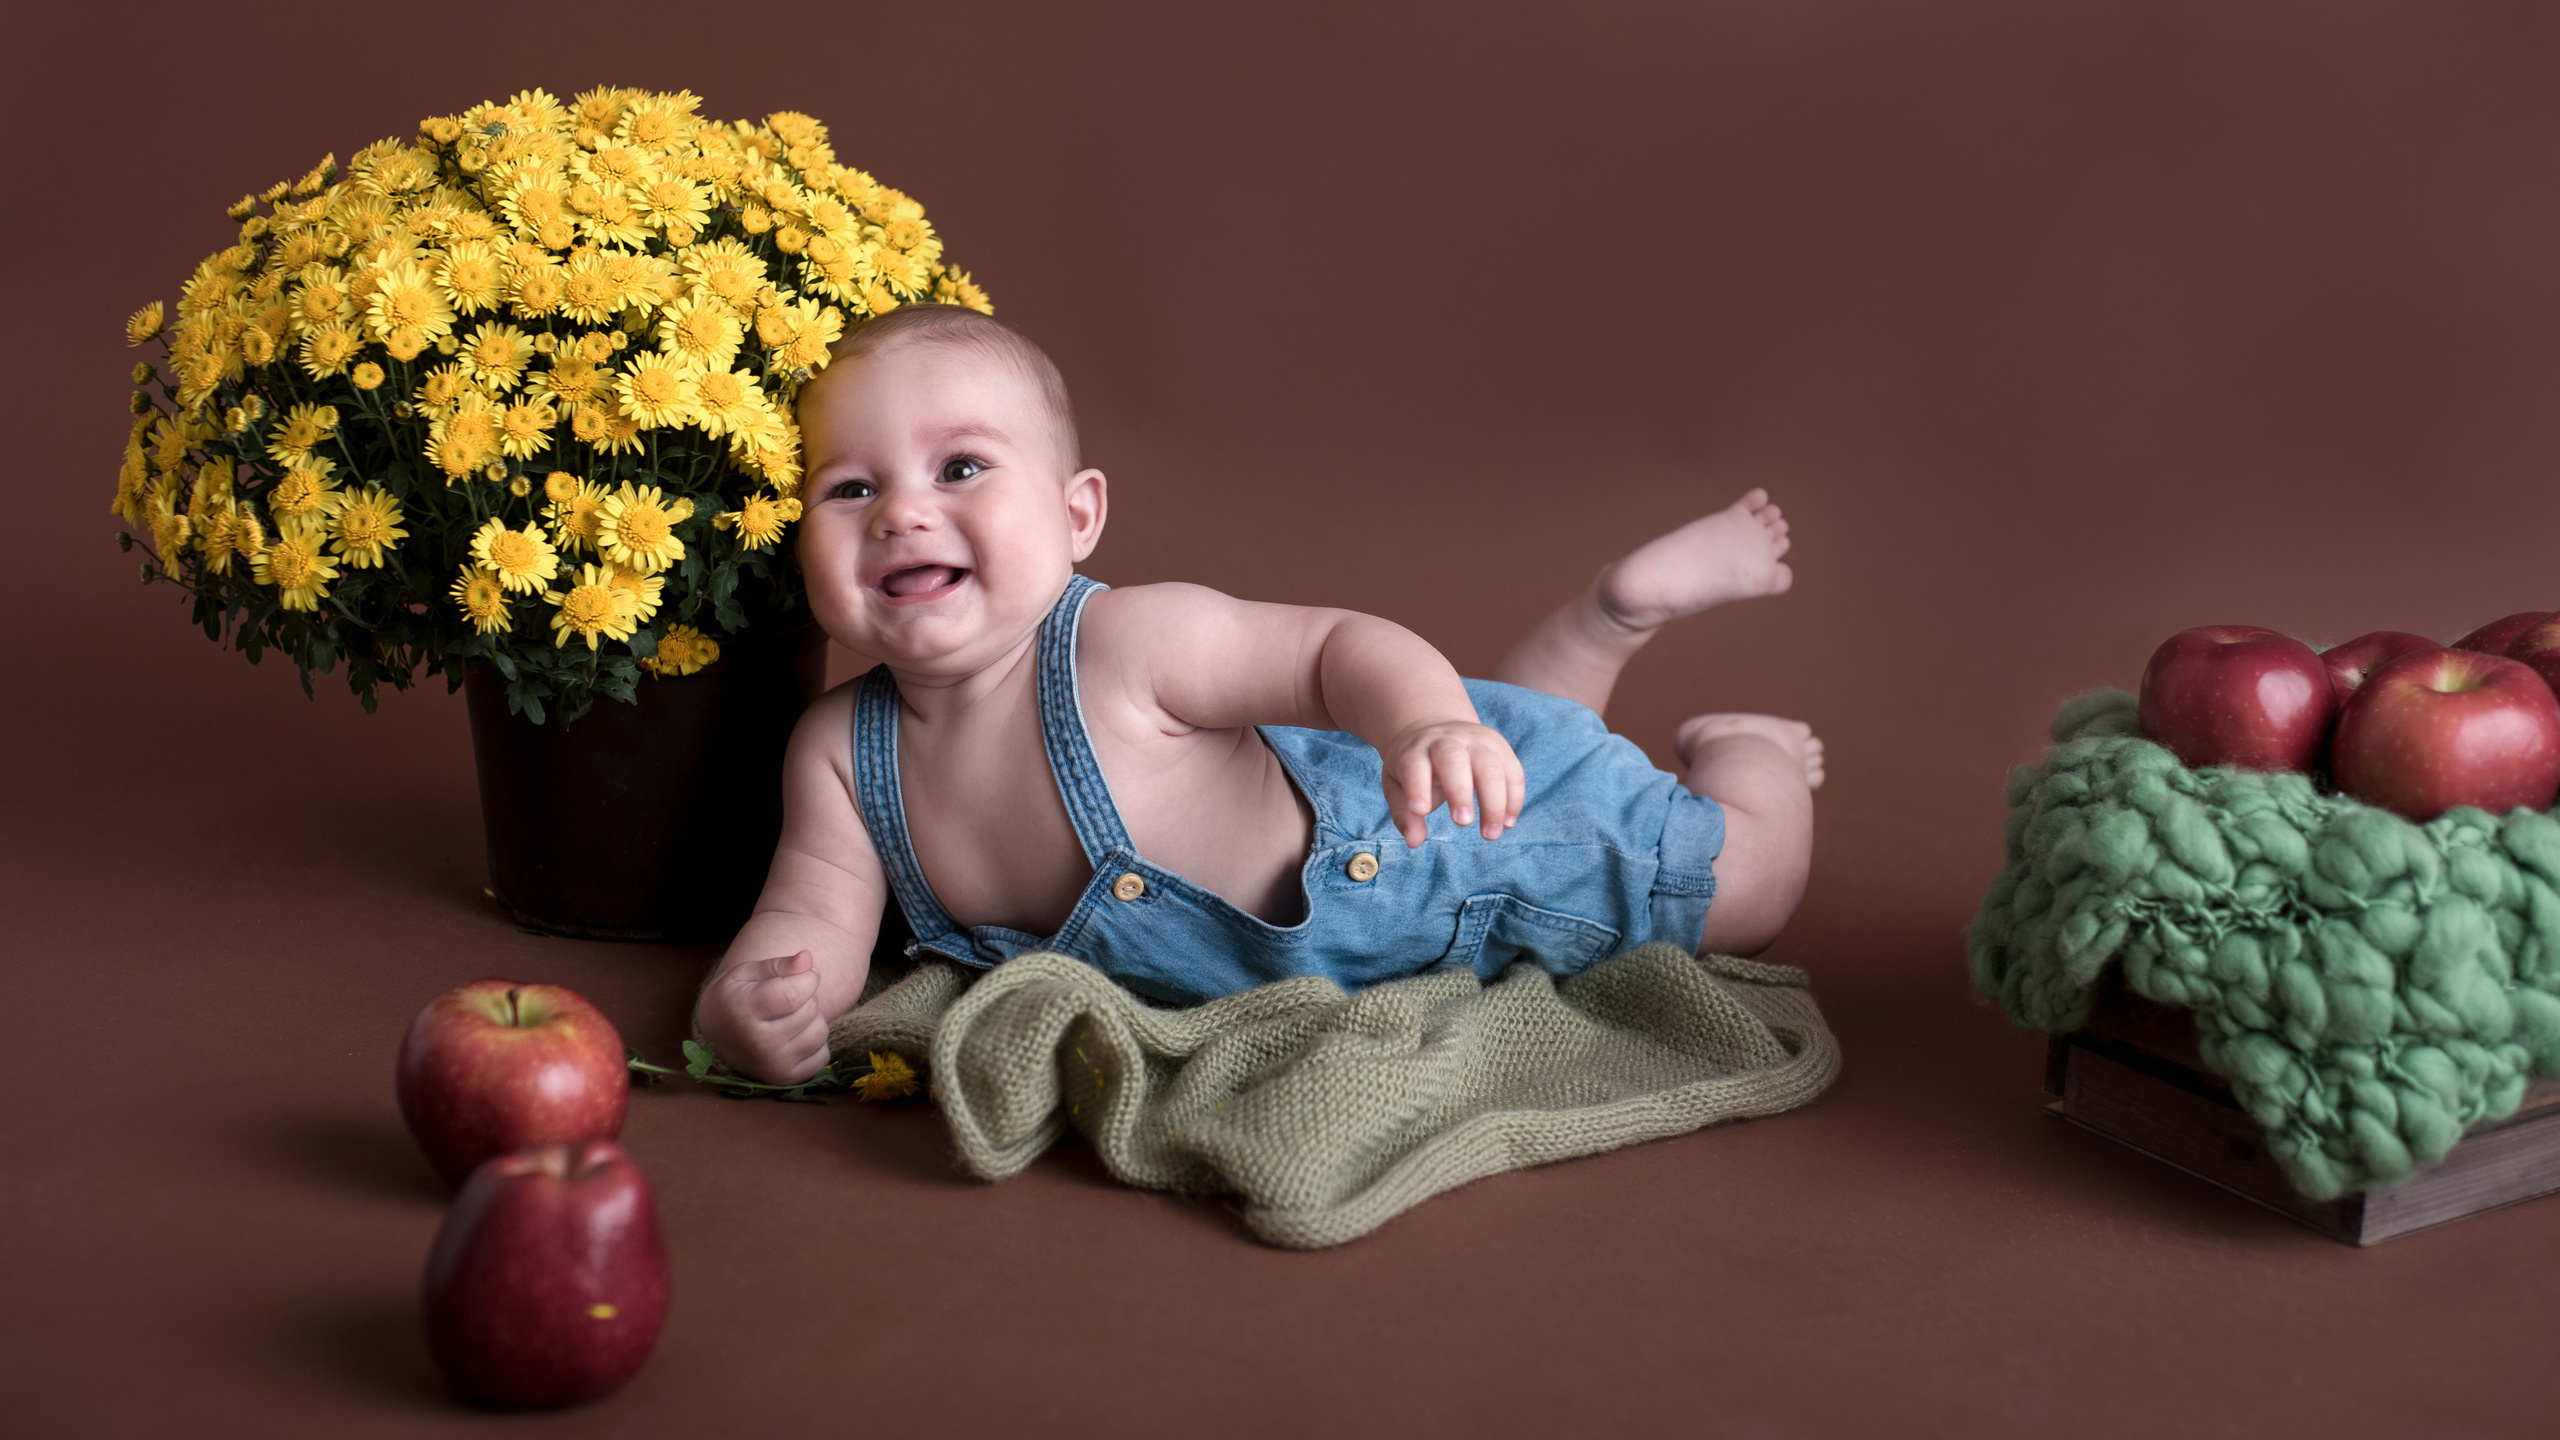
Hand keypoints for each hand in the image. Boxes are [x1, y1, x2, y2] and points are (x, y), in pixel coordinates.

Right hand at [696, 950, 830, 1083]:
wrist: (719, 1035)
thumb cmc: (736, 996)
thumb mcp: (748, 973)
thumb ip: (779, 965)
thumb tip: (807, 958)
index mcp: (744, 1011)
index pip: (796, 992)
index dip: (807, 977)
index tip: (800, 973)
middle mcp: (758, 1043)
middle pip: (810, 1010)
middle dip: (807, 997)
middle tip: (785, 999)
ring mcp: (773, 1064)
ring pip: (821, 1032)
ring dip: (812, 1020)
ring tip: (788, 1017)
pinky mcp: (786, 1078)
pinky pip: (823, 1056)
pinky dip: (814, 1044)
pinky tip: (793, 1037)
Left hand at [1380, 720, 1524, 847]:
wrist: (1435, 729)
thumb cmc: (1414, 767)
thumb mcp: (1398, 786)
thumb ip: (1403, 814)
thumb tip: (1414, 841)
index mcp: (1415, 751)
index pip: (1414, 766)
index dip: (1417, 787)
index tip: (1420, 811)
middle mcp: (1446, 740)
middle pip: (1454, 760)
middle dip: (1460, 792)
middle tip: (1463, 823)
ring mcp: (1475, 740)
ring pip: (1490, 766)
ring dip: (1494, 802)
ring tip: (1491, 834)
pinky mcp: (1499, 746)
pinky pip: (1512, 771)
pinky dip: (1514, 798)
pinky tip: (1508, 822)